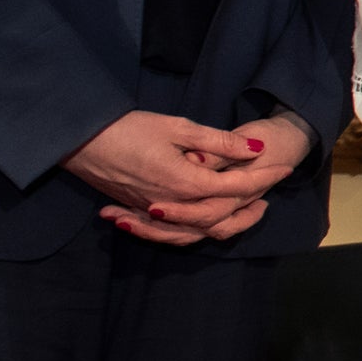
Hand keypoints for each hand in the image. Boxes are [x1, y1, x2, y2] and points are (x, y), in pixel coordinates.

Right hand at [77, 110, 307, 245]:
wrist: (78, 139)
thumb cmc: (127, 127)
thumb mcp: (177, 127)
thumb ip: (218, 142)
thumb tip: (255, 151)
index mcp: (186, 183)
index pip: (236, 188)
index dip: (264, 178)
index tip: (284, 168)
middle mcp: (171, 205)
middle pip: (220, 217)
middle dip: (249, 208)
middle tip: (269, 197)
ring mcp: (152, 212)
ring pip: (196, 232)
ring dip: (224, 224)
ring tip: (245, 213)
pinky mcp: (137, 211)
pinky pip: (170, 233)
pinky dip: (192, 230)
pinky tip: (201, 222)